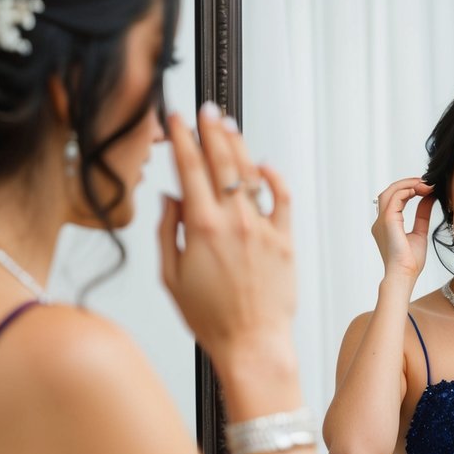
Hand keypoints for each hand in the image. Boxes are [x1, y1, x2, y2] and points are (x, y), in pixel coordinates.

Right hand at [159, 107, 294, 353]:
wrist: (252, 343)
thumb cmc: (212, 319)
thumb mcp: (172, 277)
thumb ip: (168, 231)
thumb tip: (169, 199)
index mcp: (201, 228)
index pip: (189, 167)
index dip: (182, 137)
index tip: (176, 119)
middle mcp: (234, 221)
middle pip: (221, 160)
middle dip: (210, 129)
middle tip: (204, 110)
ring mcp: (262, 228)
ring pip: (251, 172)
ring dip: (237, 144)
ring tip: (227, 125)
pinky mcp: (285, 241)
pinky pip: (282, 198)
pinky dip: (274, 176)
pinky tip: (264, 164)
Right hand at [371, 177, 434, 280]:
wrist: (404, 275)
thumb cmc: (410, 262)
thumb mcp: (420, 233)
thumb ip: (422, 215)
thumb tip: (429, 198)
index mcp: (386, 225)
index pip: (394, 200)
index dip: (409, 190)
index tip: (426, 188)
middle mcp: (381, 222)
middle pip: (389, 192)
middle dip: (408, 183)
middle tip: (426, 183)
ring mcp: (382, 220)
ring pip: (390, 191)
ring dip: (408, 184)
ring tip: (425, 185)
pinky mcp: (387, 220)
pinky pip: (395, 197)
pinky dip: (407, 190)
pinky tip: (420, 191)